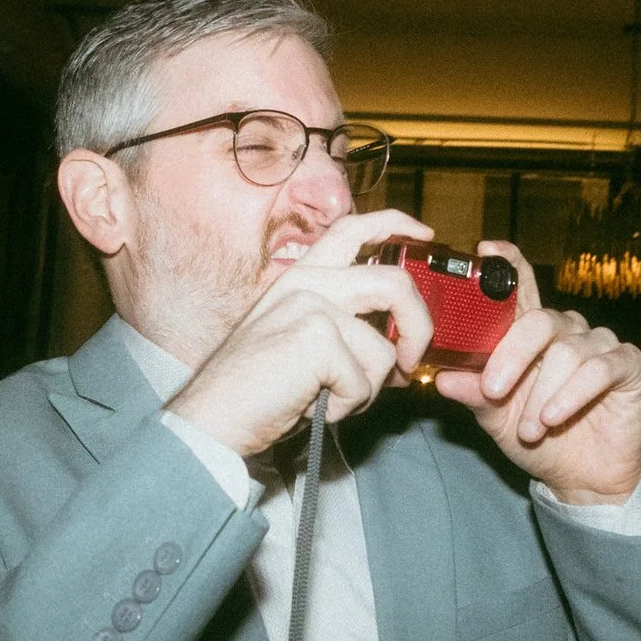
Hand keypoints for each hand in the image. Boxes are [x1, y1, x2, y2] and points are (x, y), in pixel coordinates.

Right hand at [168, 210, 437, 457]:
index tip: (425, 236)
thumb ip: (351, 331)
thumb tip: (404, 347)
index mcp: (303, 275)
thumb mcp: (309, 347)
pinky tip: (312, 405)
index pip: (354, 228)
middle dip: (419, 329)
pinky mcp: (315, 336)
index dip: (396, 224)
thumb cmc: (259, 389)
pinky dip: (347, 406)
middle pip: (395, 284)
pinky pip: (364, 381)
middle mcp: (308, 281)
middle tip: (410, 362)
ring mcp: (311, 304)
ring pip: (383, 349)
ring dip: (366, 388)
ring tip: (328, 397)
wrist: (215, 416)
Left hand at [431, 241, 640, 503]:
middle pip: (539, 319)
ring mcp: (598, 344)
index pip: (520, 284)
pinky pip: (600, 368)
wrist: (582, 478)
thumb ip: (472, 393)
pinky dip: (573, 394)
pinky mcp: (627, 365)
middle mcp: (565, 329)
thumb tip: (441, 377)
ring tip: (529, 429)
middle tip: (493, 390)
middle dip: (512, 355)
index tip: (486, 251)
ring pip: (566, 350)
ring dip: (542, 392)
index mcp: (529, 331)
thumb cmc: (537, 439)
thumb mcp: (494, 418)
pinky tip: (554, 417)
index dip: (506, 263)